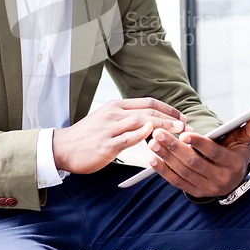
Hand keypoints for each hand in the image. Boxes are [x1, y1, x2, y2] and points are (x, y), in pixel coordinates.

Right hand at [53, 98, 186, 173]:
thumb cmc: (87, 136)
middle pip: (148, 110)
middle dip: (170, 117)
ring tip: (179, 131)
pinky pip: (127, 138)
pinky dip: (141, 135)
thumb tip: (149, 122)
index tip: (181, 116)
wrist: (63, 147)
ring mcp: (109, 128)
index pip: (148, 102)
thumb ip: (126, 119)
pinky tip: (153, 134)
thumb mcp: (107, 120)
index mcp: (116, 106)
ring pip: (141, 121)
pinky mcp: (106, 144)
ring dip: (163, 125)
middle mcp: (114, 113)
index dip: (167, 109)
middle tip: (186, 124)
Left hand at [147, 116, 249, 197]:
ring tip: (153, 143)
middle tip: (159, 133)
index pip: (213, 153)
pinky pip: (176, 182)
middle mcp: (219, 178)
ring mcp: (206, 187)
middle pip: (193, 163)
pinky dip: (163, 171)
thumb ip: (248, 130)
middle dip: (174, 147)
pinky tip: (152, 159)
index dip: (198, 143)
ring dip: (165, 157)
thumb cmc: (235, 154)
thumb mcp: (243, 142)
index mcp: (231, 164)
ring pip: (182, 172)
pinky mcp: (194, 192)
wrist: (233, 179)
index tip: (183, 133)